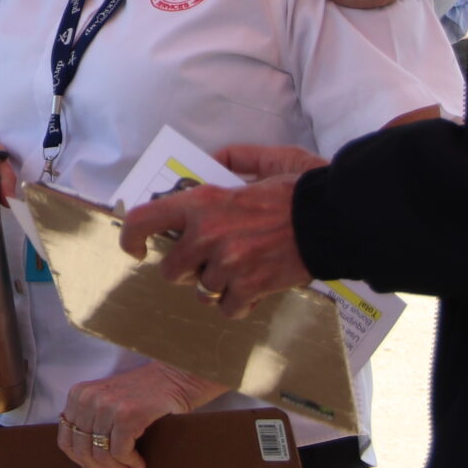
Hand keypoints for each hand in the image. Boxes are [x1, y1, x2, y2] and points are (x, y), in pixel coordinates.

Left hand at [56, 362, 225, 467]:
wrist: (177, 375)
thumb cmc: (145, 394)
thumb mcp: (109, 403)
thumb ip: (95, 425)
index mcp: (79, 395)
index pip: (67, 440)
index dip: (81, 463)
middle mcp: (87, 398)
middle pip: (83, 451)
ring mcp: (106, 405)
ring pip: (102, 455)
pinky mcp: (127, 415)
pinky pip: (120, 453)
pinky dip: (131, 465)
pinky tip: (141, 467)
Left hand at [118, 148, 322, 316]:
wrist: (336, 220)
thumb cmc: (303, 189)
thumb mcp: (269, 160)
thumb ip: (237, 158)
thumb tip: (217, 159)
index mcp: (203, 202)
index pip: (144, 220)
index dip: (131, 237)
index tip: (136, 249)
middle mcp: (207, 235)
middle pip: (172, 270)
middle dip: (188, 267)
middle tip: (210, 257)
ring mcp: (227, 265)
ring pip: (201, 291)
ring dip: (216, 285)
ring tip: (239, 271)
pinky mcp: (249, 289)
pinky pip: (226, 308)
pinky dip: (238, 303)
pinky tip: (253, 288)